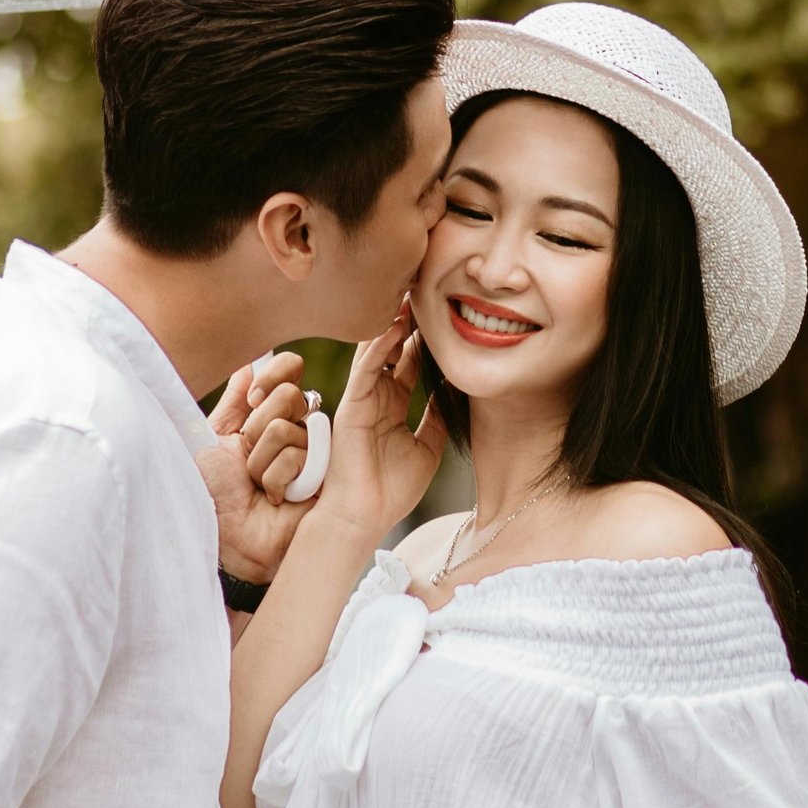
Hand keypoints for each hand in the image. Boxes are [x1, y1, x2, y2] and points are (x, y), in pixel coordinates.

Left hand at [199, 353, 313, 582]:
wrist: (222, 538)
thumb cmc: (212, 491)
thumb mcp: (214, 437)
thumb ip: (234, 401)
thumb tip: (249, 364)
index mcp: (271, 414)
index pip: (290, 369)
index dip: (273, 375)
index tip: (252, 398)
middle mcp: (298, 429)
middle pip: (291, 396)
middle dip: (258, 428)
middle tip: (247, 458)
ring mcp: (315, 453)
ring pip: (289, 429)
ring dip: (260, 462)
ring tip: (258, 486)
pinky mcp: (326, 478)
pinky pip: (300, 457)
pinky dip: (276, 479)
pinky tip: (276, 499)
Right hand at [321, 305, 445, 550]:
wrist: (364, 517)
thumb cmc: (392, 490)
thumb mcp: (427, 449)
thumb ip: (438, 419)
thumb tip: (456, 392)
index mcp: (393, 406)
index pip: (410, 362)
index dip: (426, 339)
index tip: (445, 314)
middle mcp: (376, 396)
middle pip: (393, 348)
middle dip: (410, 321)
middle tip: (428, 290)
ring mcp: (362, 398)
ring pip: (378, 350)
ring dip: (394, 323)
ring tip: (413, 295)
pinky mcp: (351, 403)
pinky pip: (366, 367)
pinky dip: (380, 344)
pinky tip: (397, 324)